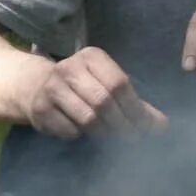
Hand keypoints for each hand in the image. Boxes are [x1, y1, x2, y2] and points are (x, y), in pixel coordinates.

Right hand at [22, 46, 167, 138]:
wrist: (33, 86)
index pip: (119, 84)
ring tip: (113, 138)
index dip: (135, 109)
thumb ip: (134, 103)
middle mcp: (69, 68)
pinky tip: (85, 133)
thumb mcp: (106, 84)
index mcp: (91, 57)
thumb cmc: (81, 86)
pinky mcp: (40, 110)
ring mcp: (52, 88)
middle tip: (133, 138)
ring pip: (87, 118)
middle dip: (122, 124)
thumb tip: (162, 126)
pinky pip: (69, 130)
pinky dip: (81, 135)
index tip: (147, 128)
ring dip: (105, 133)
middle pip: (104, 101)